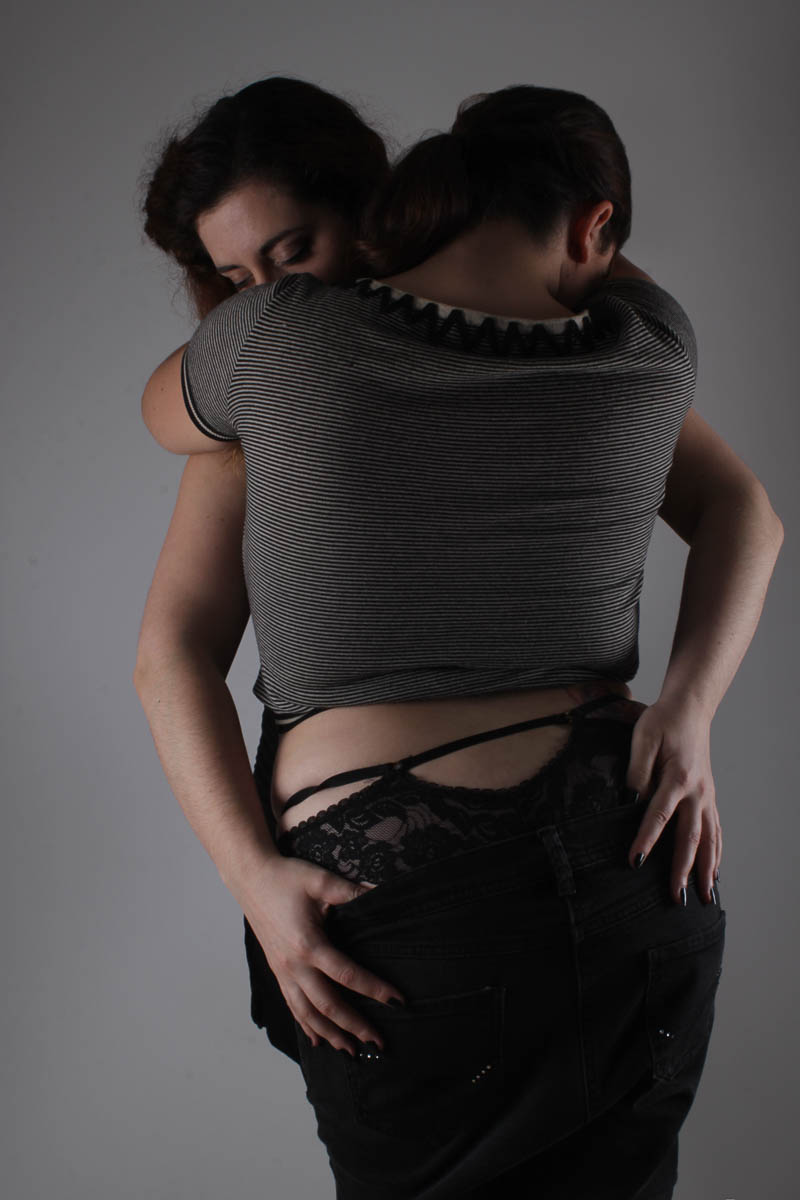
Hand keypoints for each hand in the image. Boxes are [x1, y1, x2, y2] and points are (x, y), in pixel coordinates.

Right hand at [234, 855, 404, 1054]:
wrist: (250, 877)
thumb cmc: (286, 877)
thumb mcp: (321, 880)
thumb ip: (352, 892)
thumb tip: (381, 894)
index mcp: (308, 945)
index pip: (347, 975)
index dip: (373, 989)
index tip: (397, 1001)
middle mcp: (294, 965)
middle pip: (328, 1005)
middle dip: (355, 1025)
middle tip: (379, 1042)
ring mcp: (283, 971)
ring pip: (308, 1013)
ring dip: (331, 1034)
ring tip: (352, 1050)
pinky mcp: (277, 970)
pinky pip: (292, 1005)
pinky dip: (306, 1025)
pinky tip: (317, 1039)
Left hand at [625, 694, 721, 904]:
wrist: (690, 708)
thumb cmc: (663, 722)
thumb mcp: (642, 738)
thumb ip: (637, 771)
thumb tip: (631, 800)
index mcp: (678, 777)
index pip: (659, 815)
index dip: (646, 840)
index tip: (635, 862)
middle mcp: (697, 791)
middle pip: (690, 836)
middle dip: (682, 869)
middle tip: (675, 898)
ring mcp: (707, 796)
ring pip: (709, 839)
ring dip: (705, 869)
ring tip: (703, 897)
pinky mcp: (709, 796)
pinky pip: (716, 831)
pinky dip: (716, 854)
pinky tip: (713, 873)